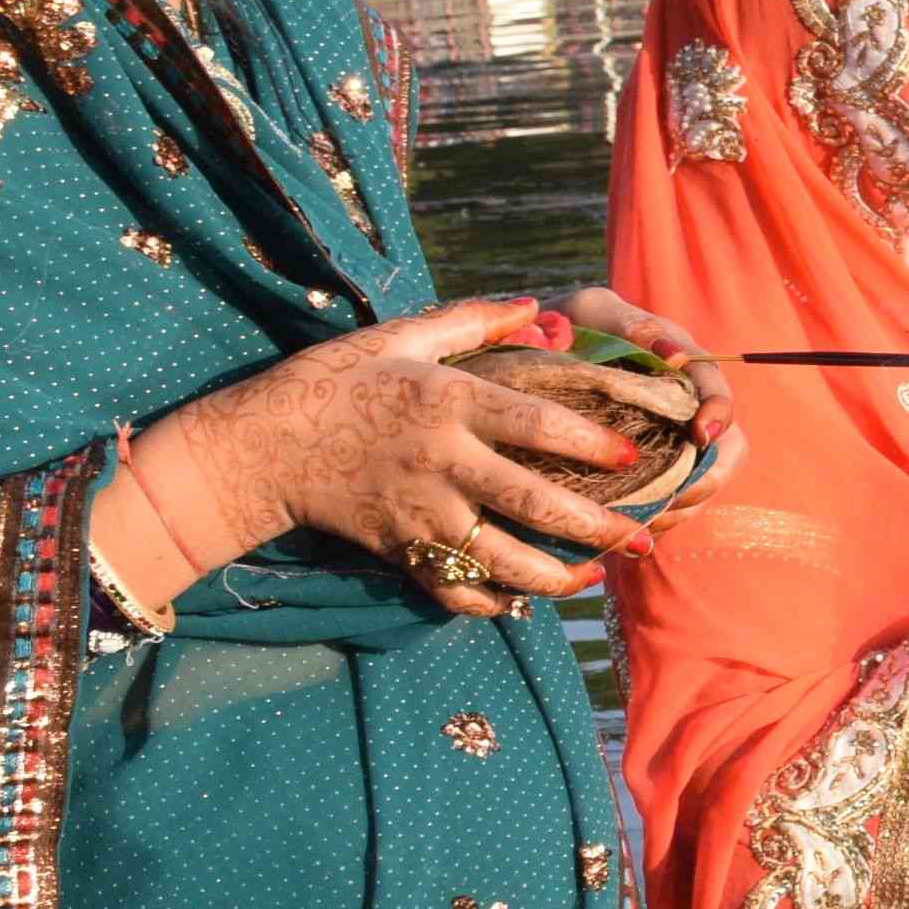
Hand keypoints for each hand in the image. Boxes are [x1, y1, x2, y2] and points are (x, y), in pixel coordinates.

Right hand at [130, 299, 659, 617]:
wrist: (262, 445)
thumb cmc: (334, 381)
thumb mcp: (398, 337)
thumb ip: (470, 322)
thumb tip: (535, 305)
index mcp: (448, 404)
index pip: (538, 426)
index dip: (593, 443)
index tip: (634, 457)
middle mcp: (442, 463)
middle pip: (535, 503)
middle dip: (599, 527)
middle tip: (646, 537)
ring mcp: (422, 513)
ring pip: (503, 561)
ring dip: (559, 577)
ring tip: (600, 575)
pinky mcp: (401, 550)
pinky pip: (455, 590)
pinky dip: (492, 603)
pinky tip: (525, 600)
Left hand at [560, 285, 740, 511]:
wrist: (546, 347)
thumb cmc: (573, 324)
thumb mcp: (592, 311)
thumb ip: (629, 324)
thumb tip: (671, 351)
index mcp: (682, 364)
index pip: (717, 389)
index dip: (719, 413)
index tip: (701, 434)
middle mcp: (689, 405)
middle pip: (728, 446)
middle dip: (708, 477)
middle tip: (676, 498)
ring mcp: (676, 438)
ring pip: (705, 480)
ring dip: (684, 506)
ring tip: (647, 524)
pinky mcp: (657, 466)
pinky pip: (675, 499)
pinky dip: (659, 517)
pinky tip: (627, 527)